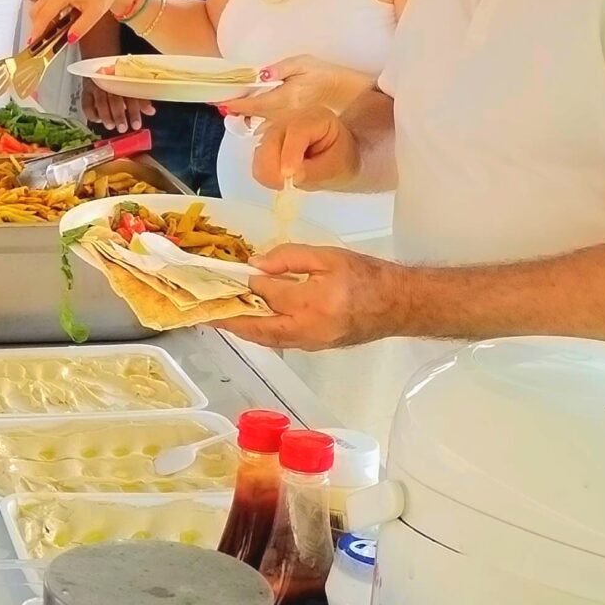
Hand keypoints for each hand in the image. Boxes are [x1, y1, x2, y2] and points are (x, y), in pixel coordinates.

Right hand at [25, 0, 137, 47]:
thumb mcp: (95, 13)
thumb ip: (82, 27)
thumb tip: (70, 39)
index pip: (45, 14)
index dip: (38, 29)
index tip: (33, 41)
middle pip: (36, 11)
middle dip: (36, 27)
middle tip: (40, 43)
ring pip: (38, 10)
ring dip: (40, 24)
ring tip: (47, 37)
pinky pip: (44, 8)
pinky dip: (45, 19)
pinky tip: (53, 28)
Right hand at [82, 79, 153, 132]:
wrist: (101, 68)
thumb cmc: (119, 83)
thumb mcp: (131, 89)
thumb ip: (141, 101)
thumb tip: (151, 111)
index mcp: (124, 82)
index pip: (130, 96)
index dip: (134, 111)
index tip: (136, 125)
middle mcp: (110, 83)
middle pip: (114, 99)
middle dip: (118, 115)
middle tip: (123, 128)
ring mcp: (97, 86)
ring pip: (100, 101)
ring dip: (105, 115)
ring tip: (110, 126)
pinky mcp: (86, 92)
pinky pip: (86, 103)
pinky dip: (91, 113)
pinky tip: (97, 121)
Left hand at [224, 53, 377, 122]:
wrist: (347, 93)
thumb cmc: (324, 75)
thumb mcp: (302, 63)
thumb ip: (279, 69)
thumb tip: (259, 75)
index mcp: (282, 98)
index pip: (250, 104)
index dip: (232, 103)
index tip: (216, 100)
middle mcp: (282, 114)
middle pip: (250, 117)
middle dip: (235, 110)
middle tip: (221, 101)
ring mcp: (287, 122)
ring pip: (258, 124)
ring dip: (244, 116)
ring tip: (233, 106)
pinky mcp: (292, 125)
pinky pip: (269, 126)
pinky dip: (257, 120)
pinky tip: (253, 112)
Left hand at [232, 243, 403, 350]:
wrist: (399, 305)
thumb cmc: (367, 276)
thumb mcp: (329, 256)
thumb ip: (291, 257)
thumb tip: (256, 265)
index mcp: (316, 302)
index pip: (270, 294)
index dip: (250, 283)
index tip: (231, 273)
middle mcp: (310, 329)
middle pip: (260, 328)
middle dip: (230, 321)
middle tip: (205, 312)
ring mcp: (312, 343)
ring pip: (267, 339)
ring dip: (242, 330)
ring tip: (219, 318)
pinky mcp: (315, 347)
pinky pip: (280, 342)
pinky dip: (260, 333)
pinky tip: (249, 322)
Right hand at [251, 107, 359, 190]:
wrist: (336, 160)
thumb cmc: (340, 160)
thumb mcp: (334, 168)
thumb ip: (312, 171)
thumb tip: (289, 176)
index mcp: (315, 118)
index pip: (296, 131)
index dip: (290, 154)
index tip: (288, 175)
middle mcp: (290, 119)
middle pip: (271, 139)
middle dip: (273, 166)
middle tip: (284, 186)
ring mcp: (276, 131)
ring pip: (260, 150)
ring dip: (267, 172)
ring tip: (284, 185)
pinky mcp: (267, 145)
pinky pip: (258, 161)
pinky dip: (264, 174)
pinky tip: (279, 181)